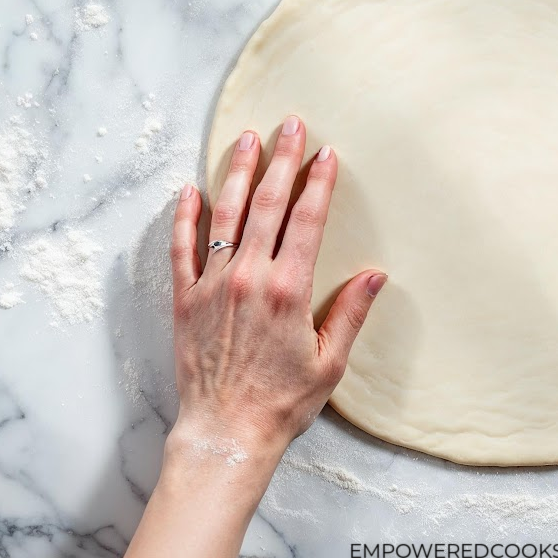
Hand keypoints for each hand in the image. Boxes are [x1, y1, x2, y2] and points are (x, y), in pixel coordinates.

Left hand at [126, 116, 385, 557]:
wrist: (226, 432)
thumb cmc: (282, 403)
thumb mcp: (330, 362)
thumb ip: (350, 313)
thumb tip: (375, 276)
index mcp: (289, 290)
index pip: (306, 220)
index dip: (318, 183)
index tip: (326, 154)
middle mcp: (249, 278)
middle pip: (266, 205)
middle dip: (280, 160)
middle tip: (288, 125)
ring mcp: (212, 285)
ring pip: (224, 215)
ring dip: (236, 173)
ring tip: (245, 139)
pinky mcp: (184, 300)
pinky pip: (182, 247)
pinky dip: (185, 216)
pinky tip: (190, 190)